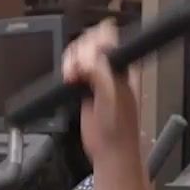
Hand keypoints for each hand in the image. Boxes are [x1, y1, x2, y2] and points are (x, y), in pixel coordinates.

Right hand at [62, 20, 142, 167]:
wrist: (109, 151)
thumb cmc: (119, 130)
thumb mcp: (112, 97)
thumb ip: (101, 74)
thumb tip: (87, 60)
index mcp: (123, 67)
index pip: (107, 38)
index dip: (93, 42)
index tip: (86, 58)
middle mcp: (110, 69)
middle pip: (90, 42)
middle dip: (79, 52)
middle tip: (77, 70)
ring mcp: (97, 77)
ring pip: (79, 54)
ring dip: (71, 60)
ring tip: (71, 75)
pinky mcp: (84, 87)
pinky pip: (73, 68)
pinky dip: (67, 69)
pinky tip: (68, 78)